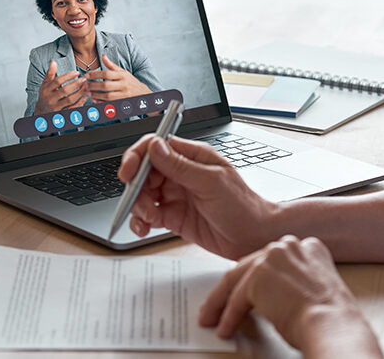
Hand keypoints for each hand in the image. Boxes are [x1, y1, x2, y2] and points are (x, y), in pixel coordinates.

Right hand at [34, 60, 87, 114]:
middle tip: (84, 79)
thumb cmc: (45, 96)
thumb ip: (50, 73)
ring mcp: (56, 107)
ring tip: (86, 87)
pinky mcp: (62, 114)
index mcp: (46, 90)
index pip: (58, 81)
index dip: (68, 76)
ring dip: (80, 93)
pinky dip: (80, 103)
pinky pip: (72, 108)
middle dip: (76, 84)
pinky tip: (85, 97)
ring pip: (70, 99)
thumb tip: (53, 62)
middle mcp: (50, 99)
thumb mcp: (45, 84)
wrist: (41, 112)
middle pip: (65, 90)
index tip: (77, 72)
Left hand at [85, 55, 152, 102]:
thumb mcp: (123, 72)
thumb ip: (112, 65)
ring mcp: (124, 95)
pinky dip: (101, 102)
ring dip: (96, 95)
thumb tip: (103, 56)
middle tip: (85, 85)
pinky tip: (94, 100)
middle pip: (106, 85)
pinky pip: (110, 103)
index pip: (107, 73)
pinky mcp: (123, 103)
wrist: (143, 94)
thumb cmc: (130, 82)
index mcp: (123, 75)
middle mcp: (124, 85)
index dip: (95, 74)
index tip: (87, 75)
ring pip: (107, 96)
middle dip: (93, 86)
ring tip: (87, 93)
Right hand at [117, 135, 278, 259]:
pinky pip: (147, 215)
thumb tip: (155, 147)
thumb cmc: (243, 206)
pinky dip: (141, 221)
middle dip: (136, 186)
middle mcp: (181, 173)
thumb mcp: (211, 182)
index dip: (138, 157)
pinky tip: (145, 227)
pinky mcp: (172, 216)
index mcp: (192, 157)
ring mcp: (175, 195)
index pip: (155, 147)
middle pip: (144, 172)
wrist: (253, 237)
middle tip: (140, 201)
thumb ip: (180, 166)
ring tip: (149, 218)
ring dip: (138, 206)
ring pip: (142, 194)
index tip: (129, 172)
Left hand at [199, 235, 380, 355]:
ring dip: (221, 303)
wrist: (332, 325)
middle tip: (219, 304)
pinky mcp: (258, 276)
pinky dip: (228, 317)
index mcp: (308, 247)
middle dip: (232, 288)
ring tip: (213, 318)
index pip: (272, 260)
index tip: (246, 288)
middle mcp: (289, 246)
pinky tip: (225, 329)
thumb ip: (294, 282)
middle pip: (250, 266)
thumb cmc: (331, 318)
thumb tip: (271, 297)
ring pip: (237, 281)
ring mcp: (272, 257)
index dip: (256, 276)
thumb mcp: (315, 290)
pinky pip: (235, 300)